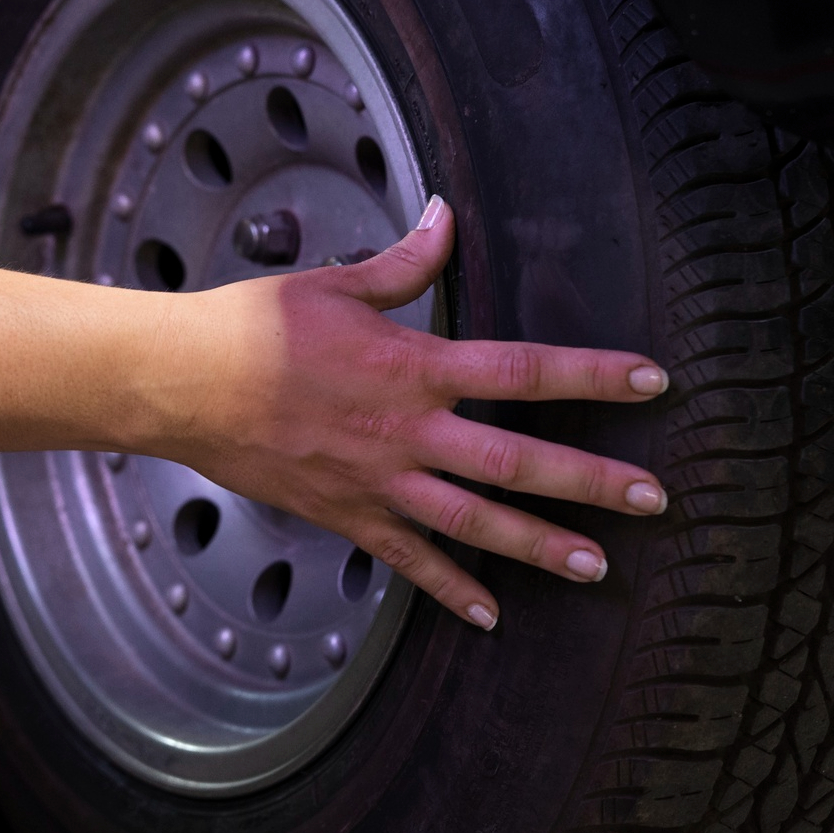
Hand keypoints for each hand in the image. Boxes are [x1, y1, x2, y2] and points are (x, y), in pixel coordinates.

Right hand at [160, 197, 669, 629]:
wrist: (180, 384)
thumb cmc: (250, 328)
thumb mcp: (333, 284)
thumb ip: (403, 264)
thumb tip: (443, 218)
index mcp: (412, 365)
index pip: (523, 369)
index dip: (592, 375)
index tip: (651, 380)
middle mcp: (407, 430)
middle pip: (517, 459)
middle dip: (591, 480)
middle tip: (653, 497)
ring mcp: (378, 481)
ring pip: (475, 521)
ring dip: (539, 544)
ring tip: (596, 564)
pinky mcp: (346, 514)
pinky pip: (409, 559)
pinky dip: (450, 589)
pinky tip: (489, 614)